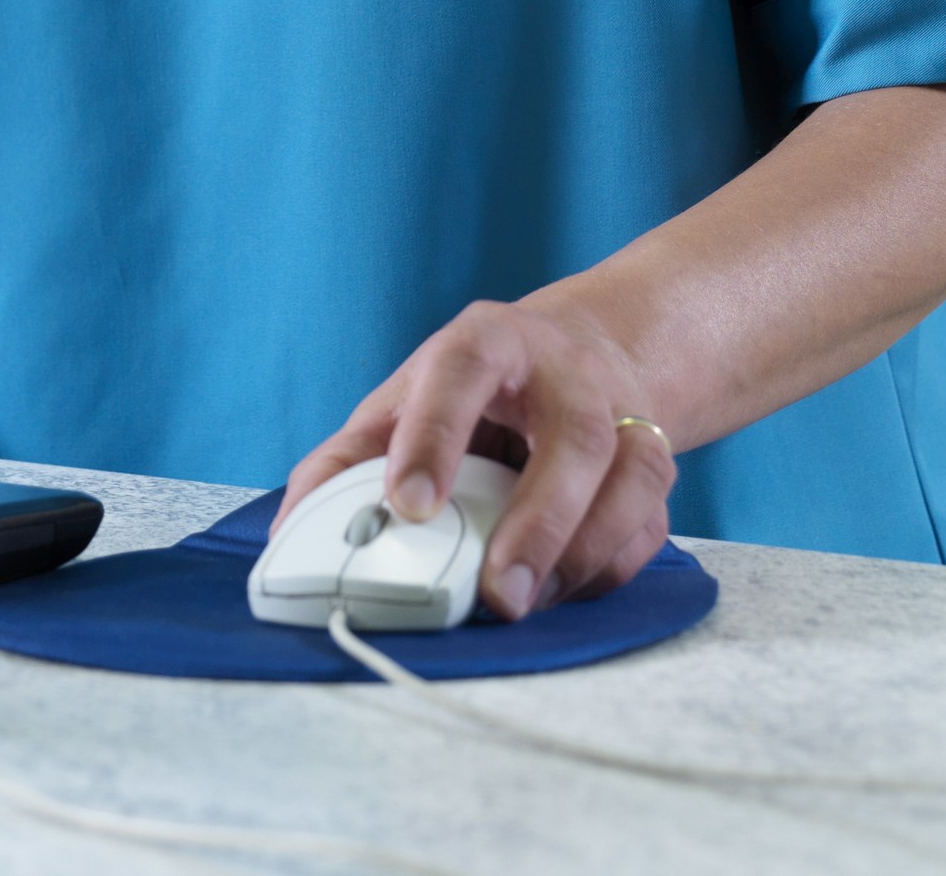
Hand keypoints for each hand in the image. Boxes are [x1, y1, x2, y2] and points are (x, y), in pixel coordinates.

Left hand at [277, 297, 676, 620]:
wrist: (579, 353)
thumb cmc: (473, 386)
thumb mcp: (407, 398)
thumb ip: (350, 457)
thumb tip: (290, 526)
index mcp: (490, 340)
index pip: (461, 370)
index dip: (434, 434)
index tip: (407, 505)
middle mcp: (567, 370)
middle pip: (572, 437)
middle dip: (537, 521)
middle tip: (494, 594)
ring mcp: (623, 413)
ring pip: (629, 481)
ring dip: (581, 554)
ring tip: (524, 605)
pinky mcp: (656, 461)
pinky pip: (648, 524)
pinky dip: (607, 568)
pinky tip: (561, 594)